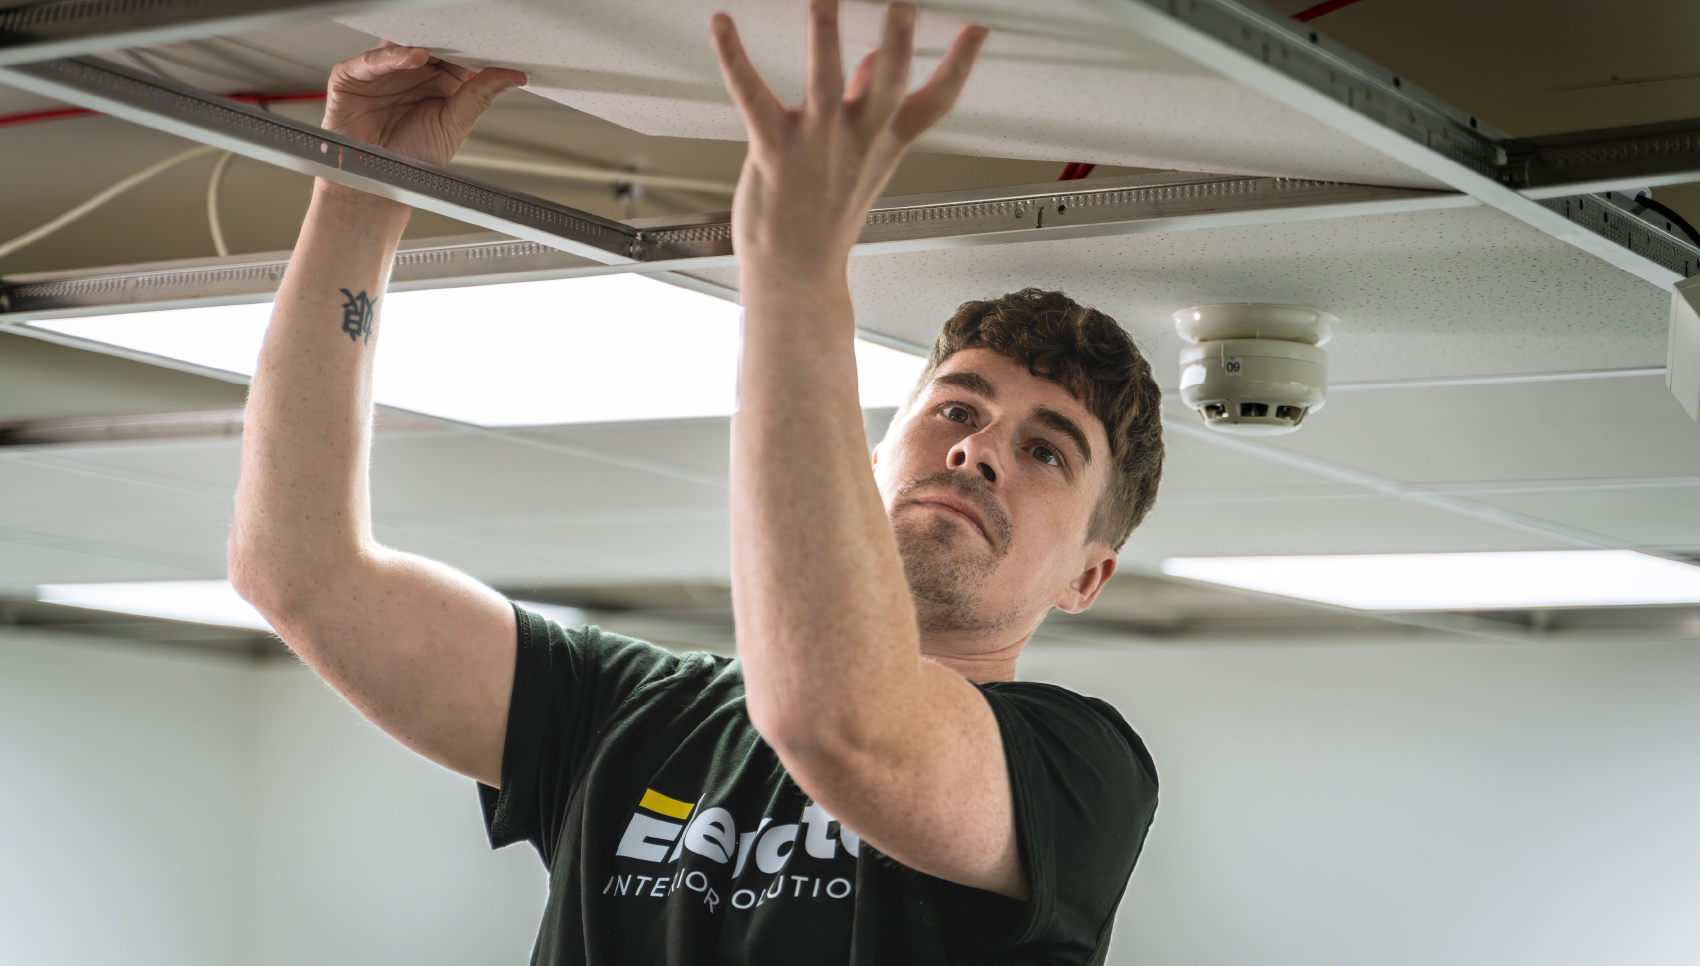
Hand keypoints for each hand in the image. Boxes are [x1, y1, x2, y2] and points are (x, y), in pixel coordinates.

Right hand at [321, 42, 526, 167]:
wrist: (378, 184)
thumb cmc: (412, 160)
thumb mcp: (454, 125)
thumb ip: (480, 96)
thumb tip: (513, 77)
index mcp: (437, 83)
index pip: (453, 53)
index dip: (466, 45)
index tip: (486, 39)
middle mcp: (409, 73)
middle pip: (425, 42)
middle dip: (442, 36)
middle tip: (462, 30)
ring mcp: (381, 73)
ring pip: (398, 44)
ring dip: (418, 41)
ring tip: (439, 43)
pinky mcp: (352, 77)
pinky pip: (371, 60)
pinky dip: (392, 56)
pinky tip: (413, 57)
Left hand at [710, 0, 986, 280]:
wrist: (795, 272)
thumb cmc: (824, 218)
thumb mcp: (861, 159)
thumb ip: (868, 102)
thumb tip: (872, 58)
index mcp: (882, 142)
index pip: (933, 103)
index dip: (959, 67)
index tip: (977, 32)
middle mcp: (855, 140)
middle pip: (888, 87)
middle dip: (898, 46)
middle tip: (903, 8)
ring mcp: (816, 145)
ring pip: (825, 84)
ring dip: (824, 38)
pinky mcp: (773, 150)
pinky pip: (752, 97)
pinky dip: (734, 58)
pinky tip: (723, 26)